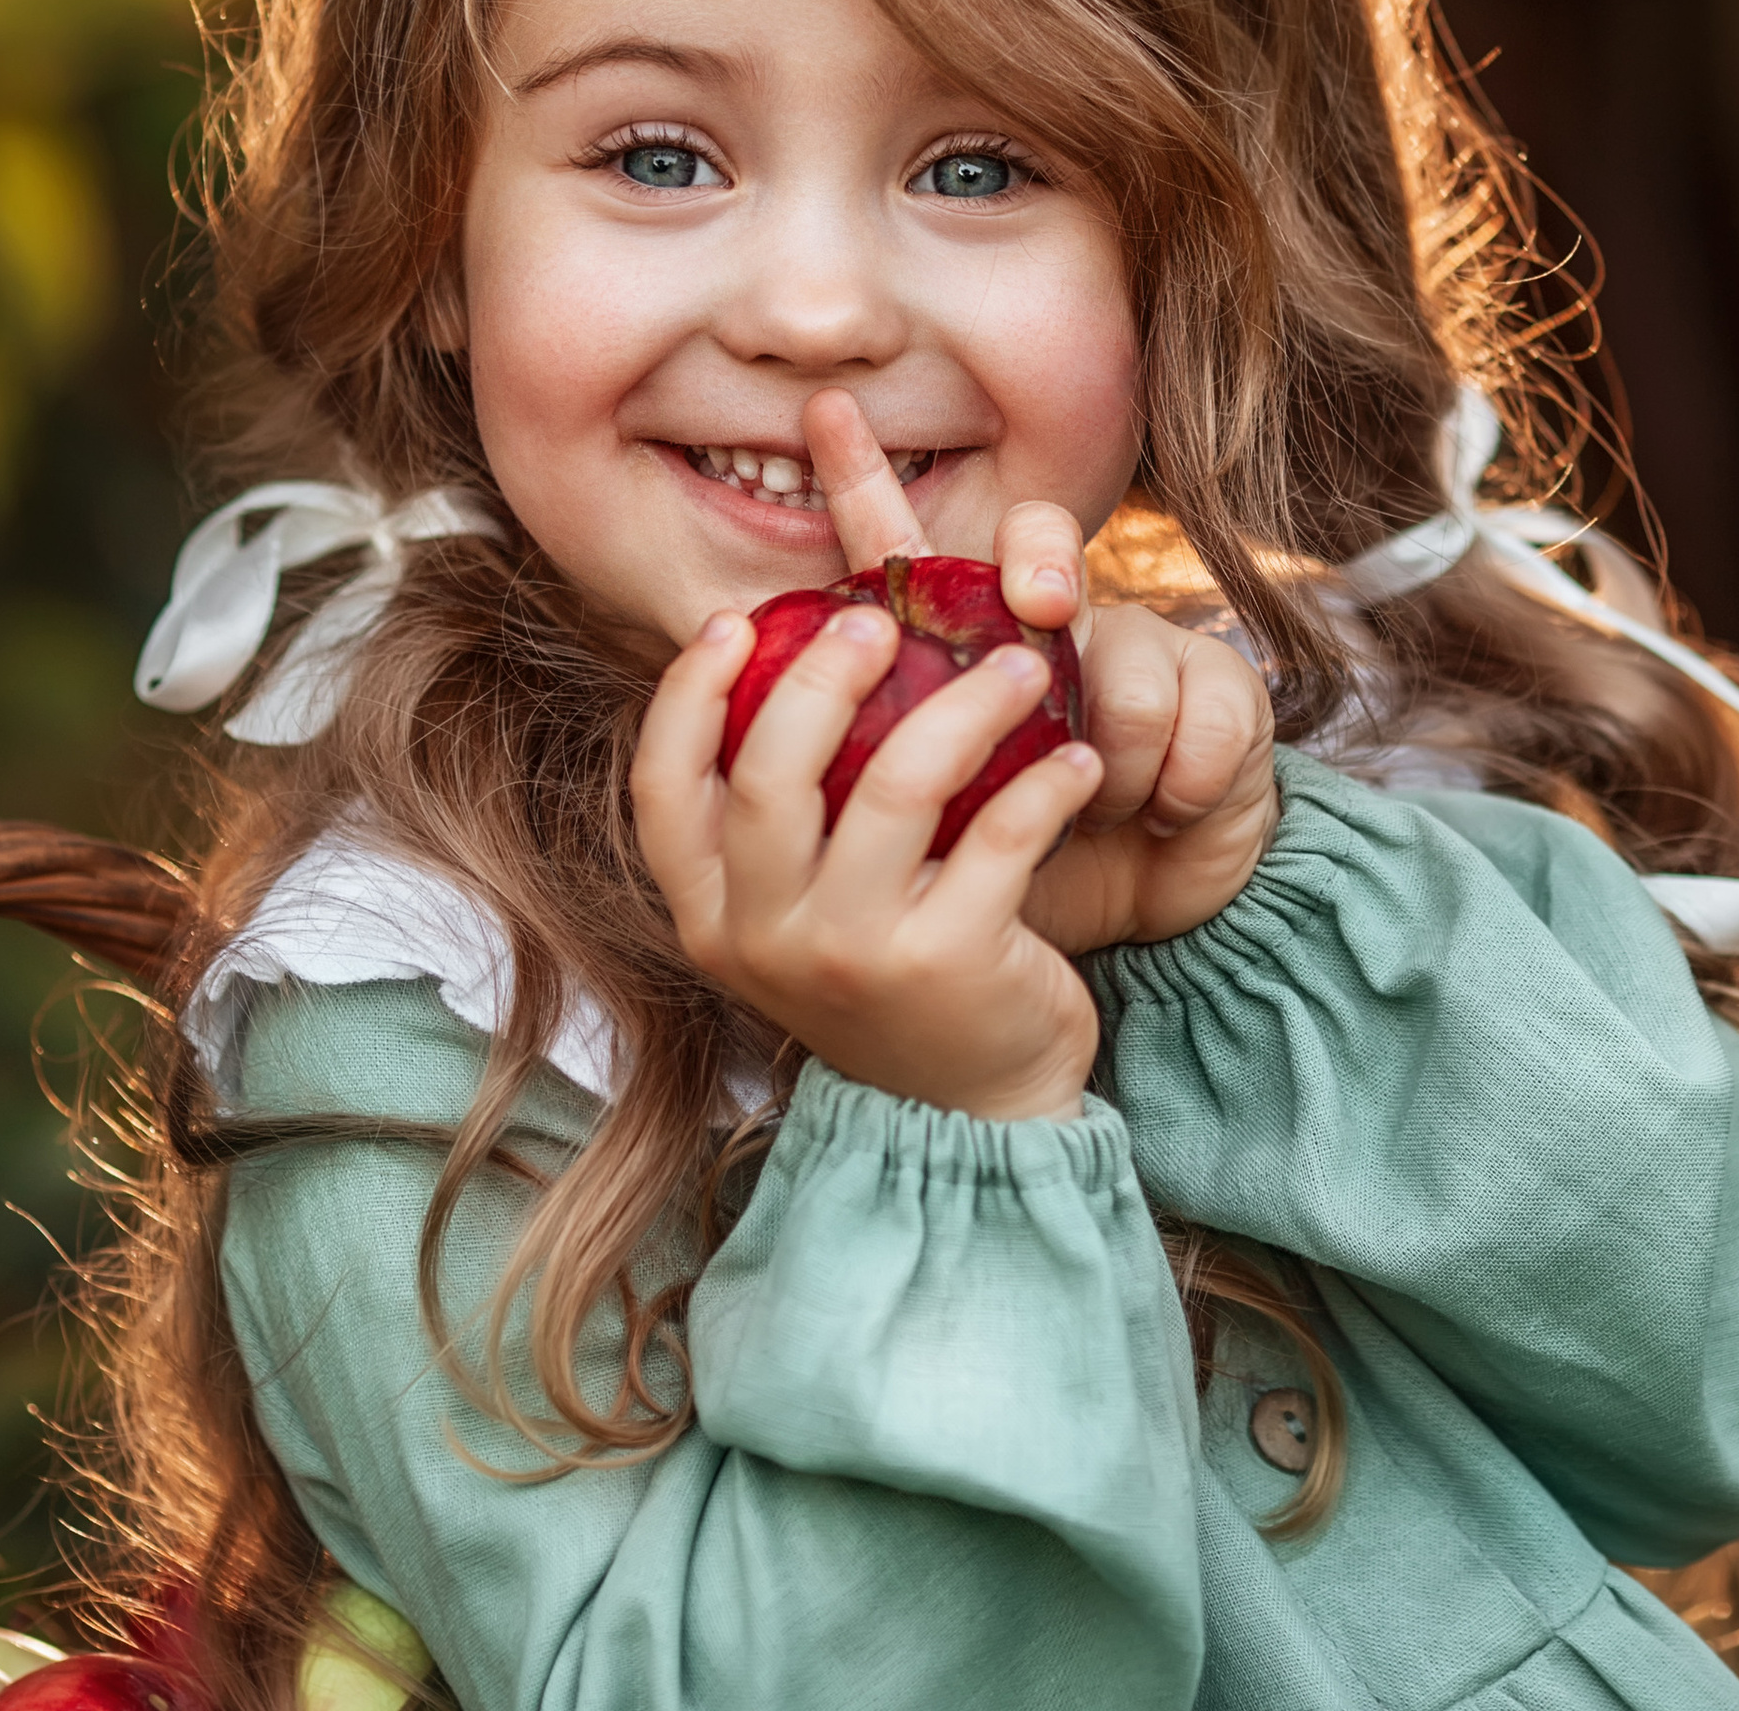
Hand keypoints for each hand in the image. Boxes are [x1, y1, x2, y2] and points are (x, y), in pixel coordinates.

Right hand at [632, 601, 1105, 1120]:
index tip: (731, 620)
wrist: (974, 1118)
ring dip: (966, 706)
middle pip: (771, 772)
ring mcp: (853, 955)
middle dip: (824, 674)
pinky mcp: (948, 965)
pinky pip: (998, 836)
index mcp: (712, 915)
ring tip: (1021, 668)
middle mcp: (765, 938)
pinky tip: (1076, 756)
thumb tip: (802, 655)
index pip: (661, 788)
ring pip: (896, 785)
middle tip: (880, 619)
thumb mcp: (803, 915)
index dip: (685, 694)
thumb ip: (786, 820)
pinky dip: (1046, 782)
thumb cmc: (889, 976)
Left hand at [805, 389, 1278, 956]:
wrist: (1145, 922)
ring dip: (1106, 765)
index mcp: (968, 652)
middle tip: (1040, 602)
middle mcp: (1056, 624)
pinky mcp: (1221, 690)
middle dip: (1036, 561)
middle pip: (1038, 545)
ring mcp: (1143, 648)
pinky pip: (1196, 725)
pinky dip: (1176, 789)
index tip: (822, 413)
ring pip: (1118, 668)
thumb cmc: (1020, 864)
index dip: (862, 478)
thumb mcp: (940, 822)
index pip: (906, 548)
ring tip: (1096, 809)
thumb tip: (791, 731)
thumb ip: (881, 768)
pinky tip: (1164, 813)